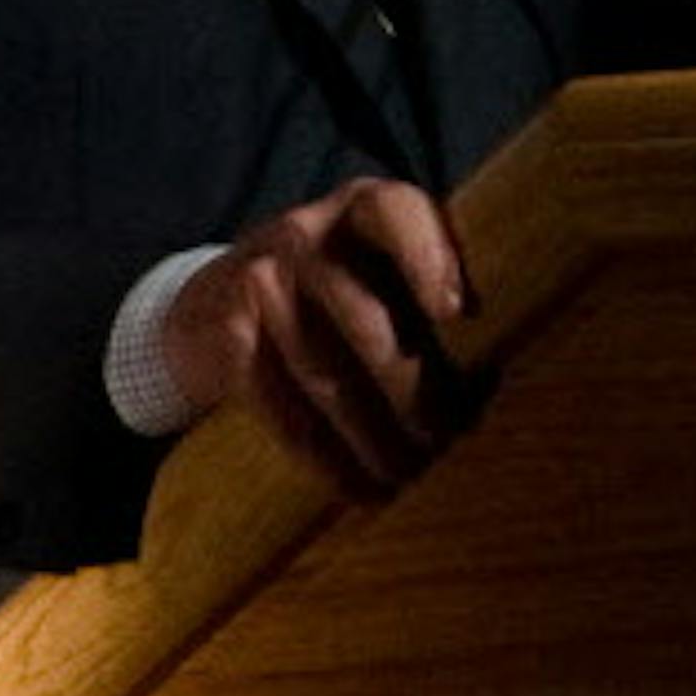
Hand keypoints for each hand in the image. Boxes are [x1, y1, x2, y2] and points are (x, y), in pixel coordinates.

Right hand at [160, 176, 472, 497]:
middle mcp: (305, 233)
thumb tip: (490, 379)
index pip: (394, 212)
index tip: (457, 314)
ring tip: (408, 475)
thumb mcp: (372, 268)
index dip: (428, 258)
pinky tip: (357, 486)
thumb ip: (426, 297)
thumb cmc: (328, 297)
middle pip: (370, 324)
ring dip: (375, 440)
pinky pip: (286, 411)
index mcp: (359, 209)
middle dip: (416, 395)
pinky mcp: (228, 338)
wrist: (206, 310)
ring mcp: (260, 282)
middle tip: (446, 440)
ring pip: (329, 379)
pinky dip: (326, 459)